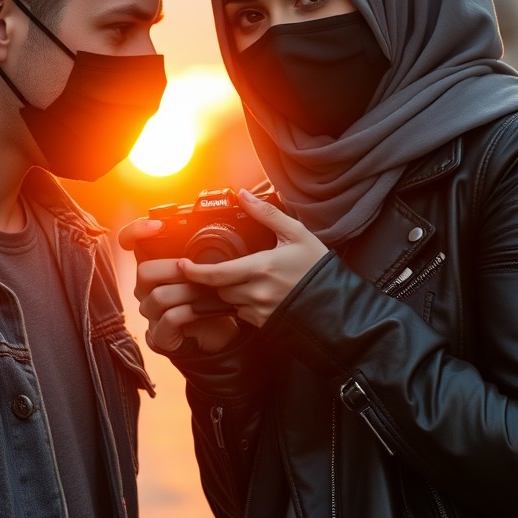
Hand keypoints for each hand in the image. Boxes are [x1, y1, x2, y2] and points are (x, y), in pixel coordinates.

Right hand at [119, 218, 239, 353]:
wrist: (219, 335)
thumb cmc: (210, 299)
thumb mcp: (207, 272)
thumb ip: (201, 254)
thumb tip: (211, 230)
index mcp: (153, 267)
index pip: (129, 242)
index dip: (135, 231)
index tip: (157, 226)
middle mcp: (145, 288)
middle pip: (144, 271)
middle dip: (176, 270)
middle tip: (202, 273)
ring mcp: (150, 312)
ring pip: (160, 296)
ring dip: (190, 293)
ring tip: (212, 292)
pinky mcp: (159, 335)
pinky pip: (169, 318)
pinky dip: (190, 312)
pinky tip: (204, 311)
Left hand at [178, 190, 326, 327]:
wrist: (335, 303)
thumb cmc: (316, 268)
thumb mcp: (295, 234)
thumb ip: (266, 214)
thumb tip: (243, 195)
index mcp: (261, 268)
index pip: (216, 274)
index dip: (194, 271)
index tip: (183, 265)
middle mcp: (256, 292)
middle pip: (218, 288)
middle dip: (216, 279)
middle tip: (222, 268)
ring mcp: (259, 310)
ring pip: (228, 301)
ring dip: (229, 291)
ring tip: (246, 280)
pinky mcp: (262, 322)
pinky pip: (241, 313)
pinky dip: (242, 303)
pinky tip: (258, 293)